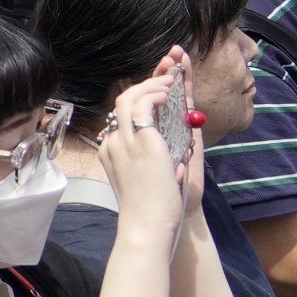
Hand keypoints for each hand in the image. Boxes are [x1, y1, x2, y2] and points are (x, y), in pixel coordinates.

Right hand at [92, 54, 191, 230]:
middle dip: (146, 82)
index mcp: (113, 153)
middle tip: (166, 71)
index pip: (123, 117)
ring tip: (171, 79)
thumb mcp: (154, 179)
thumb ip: (163, 160)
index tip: (157, 87)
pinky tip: (169, 92)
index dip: (140, 97)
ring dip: (152, 84)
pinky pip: (143, 105)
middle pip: (124, 101)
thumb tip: (184, 141)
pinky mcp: (140, 140)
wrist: (150, 226)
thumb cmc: (154, 210)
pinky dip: (156, 93)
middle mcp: (113, 144)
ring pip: (130, 97)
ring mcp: (123, 141)